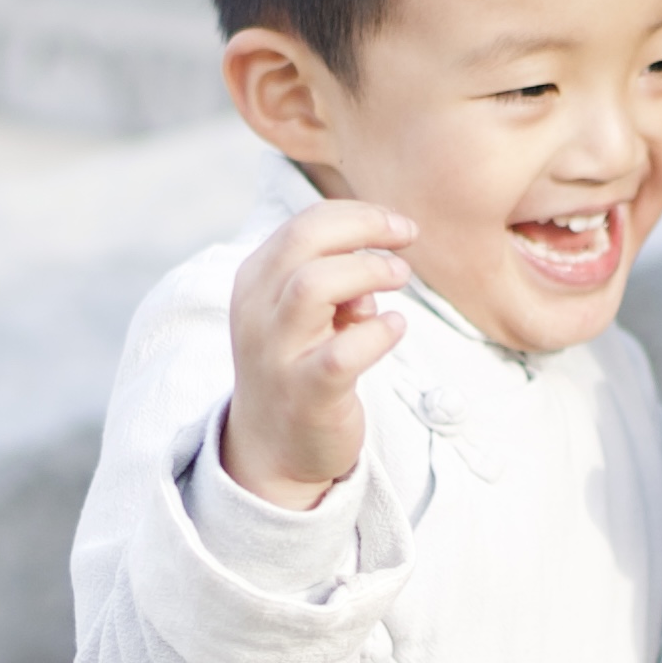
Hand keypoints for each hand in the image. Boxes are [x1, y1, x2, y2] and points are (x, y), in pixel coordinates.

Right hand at [224, 200, 417, 505]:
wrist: (274, 447)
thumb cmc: (300, 365)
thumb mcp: (306, 315)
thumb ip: (334, 281)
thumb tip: (378, 264)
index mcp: (255, 282)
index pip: (304, 224)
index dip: (358, 215)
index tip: (398, 226)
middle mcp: (257, 312)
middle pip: (304, 241)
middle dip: (364, 228)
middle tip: (406, 240)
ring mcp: (278, 354)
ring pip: (312, 285)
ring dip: (367, 272)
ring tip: (400, 279)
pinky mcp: (306, 393)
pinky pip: (343, 353)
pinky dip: (378, 333)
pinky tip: (395, 327)